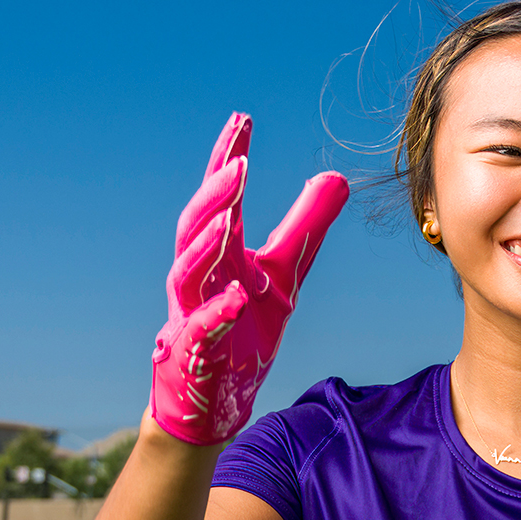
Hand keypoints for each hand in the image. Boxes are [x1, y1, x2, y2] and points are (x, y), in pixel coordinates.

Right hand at [149, 113, 349, 445]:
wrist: (216, 399)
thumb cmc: (245, 328)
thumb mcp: (285, 273)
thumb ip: (306, 226)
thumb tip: (335, 176)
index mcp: (219, 253)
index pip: (220, 198)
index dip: (228, 159)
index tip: (242, 120)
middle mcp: (198, 277)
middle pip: (195, 227)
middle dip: (214, 196)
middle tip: (237, 165)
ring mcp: (190, 313)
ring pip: (186, 273)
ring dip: (205, 245)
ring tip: (227, 218)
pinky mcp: (195, 354)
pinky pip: (200, 330)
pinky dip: (215, 313)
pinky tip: (234, 297)